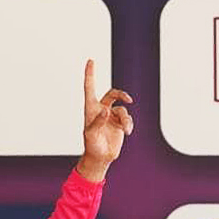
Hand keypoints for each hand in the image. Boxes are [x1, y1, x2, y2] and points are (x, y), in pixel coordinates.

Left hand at [77, 59, 132, 181]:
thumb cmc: (91, 146)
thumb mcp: (91, 135)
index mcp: (90, 109)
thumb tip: (106, 111)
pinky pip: (128, 118)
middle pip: (113, 94)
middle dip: (122, 94)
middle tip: (129, 99)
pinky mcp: (120, 123)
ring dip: (126, 119)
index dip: (90, 74)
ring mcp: (111, 116)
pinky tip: (127, 132)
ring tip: (125, 130)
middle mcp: (101, 109)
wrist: (101, 157)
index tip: (91, 60)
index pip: (89, 87)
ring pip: (123, 109)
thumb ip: (98, 122)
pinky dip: (129, 124)